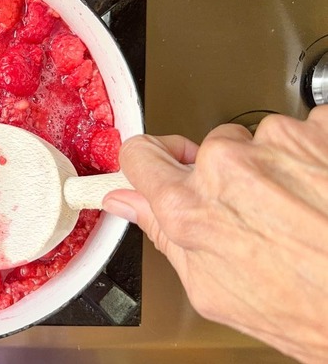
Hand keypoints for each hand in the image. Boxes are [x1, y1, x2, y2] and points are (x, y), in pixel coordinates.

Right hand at [103, 106, 327, 363]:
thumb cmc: (312, 308)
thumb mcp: (215, 291)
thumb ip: (163, 235)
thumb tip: (130, 205)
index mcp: (191, 207)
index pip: (140, 155)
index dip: (150, 165)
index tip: (159, 167)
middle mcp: (230, 165)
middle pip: (208, 150)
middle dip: (226, 177)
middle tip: (258, 214)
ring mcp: (281, 143)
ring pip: (261, 142)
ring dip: (276, 168)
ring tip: (305, 210)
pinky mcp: (325, 130)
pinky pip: (308, 132)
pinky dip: (316, 157)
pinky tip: (326, 193)